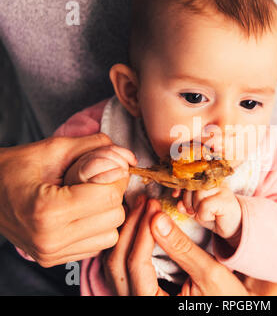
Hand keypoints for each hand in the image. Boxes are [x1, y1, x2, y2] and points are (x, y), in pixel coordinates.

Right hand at [0, 134, 130, 266]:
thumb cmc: (16, 168)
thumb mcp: (54, 148)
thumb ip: (96, 147)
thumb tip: (129, 158)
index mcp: (48, 210)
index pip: (109, 195)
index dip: (115, 176)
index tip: (105, 166)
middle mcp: (51, 239)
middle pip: (114, 215)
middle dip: (112, 193)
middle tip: (94, 180)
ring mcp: (52, 253)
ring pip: (111, 233)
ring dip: (108, 212)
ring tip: (86, 197)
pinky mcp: (54, 260)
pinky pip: (98, 245)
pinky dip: (98, 227)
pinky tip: (81, 213)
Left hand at [103, 195, 248, 295]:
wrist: (231, 311)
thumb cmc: (226, 300)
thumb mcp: (210, 274)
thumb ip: (182, 247)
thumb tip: (157, 218)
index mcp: (153, 305)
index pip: (136, 264)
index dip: (143, 231)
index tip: (153, 206)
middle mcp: (138, 304)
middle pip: (118, 264)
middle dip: (131, 228)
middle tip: (144, 202)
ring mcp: (136, 299)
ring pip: (116, 266)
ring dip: (127, 235)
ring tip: (140, 209)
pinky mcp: (140, 293)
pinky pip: (124, 268)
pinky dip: (129, 245)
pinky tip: (139, 225)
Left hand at [172, 185, 241, 244]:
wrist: (235, 227)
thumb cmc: (215, 216)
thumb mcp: (196, 211)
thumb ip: (186, 206)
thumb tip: (178, 203)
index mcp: (207, 180)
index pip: (190, 176)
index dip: (180, 185)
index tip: (175, 194)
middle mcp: (215, 181)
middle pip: (192, 184)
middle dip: (187, 201)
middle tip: (194, 212)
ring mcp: (222, 188)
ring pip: (198, 194)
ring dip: (197, 209)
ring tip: (205, 214)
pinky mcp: (226, 199)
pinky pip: (205, 205)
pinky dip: (204, 216)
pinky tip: (213, 217)